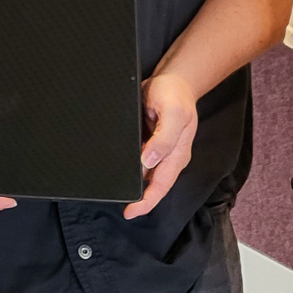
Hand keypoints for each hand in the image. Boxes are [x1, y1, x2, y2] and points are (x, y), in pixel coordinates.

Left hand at [127, 71, 198, 219]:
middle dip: (137, 196)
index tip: (130, 211)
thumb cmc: (175, 95)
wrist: (174, 80)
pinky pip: (139, 160)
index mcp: (177, 155)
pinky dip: (129, 166)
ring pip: (144, 173)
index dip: (146, 201)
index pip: (161, 185)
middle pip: (152, 184)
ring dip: (132, 182)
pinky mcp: (149, 142)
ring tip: (115, 189)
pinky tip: (117, 167)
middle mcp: (168, 157)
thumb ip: (164, 138)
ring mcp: (159, 151)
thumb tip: (150, 161)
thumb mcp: (173, 113)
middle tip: (117, 201)